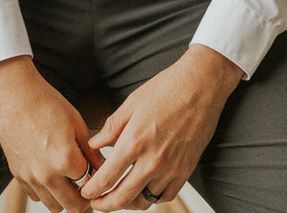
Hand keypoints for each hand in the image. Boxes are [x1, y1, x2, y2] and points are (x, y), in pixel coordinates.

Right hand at [0, 55, 102, 212]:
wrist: (15, 94)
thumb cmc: (46, 103)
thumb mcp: (77, 123)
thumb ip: (91, 151)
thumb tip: (103, 167)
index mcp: (65, 160)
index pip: (89, 187)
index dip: (96, 181)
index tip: (97, 176)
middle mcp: (47, 174)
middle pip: (73, 206)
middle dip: (83, 199)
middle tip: (86, 185)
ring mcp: (30, 177)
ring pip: (54, 206)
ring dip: (64, 198)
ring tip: (68, 179)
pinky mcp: (17, 174)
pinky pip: (35, 196)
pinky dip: (45, 192)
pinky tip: (50, 173)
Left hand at [80, 46, 241, 210]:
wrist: (201, 86)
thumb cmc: (166, 89)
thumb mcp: (132, 103)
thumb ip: (112, 127)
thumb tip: (94, 144)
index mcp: (135, 141)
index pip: (107, 178)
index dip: (92, 190)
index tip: (85, 192)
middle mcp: (152, 160)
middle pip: (123, 197)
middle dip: (105, 204)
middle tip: (96, 203)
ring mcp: (171, 168)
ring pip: (144, 201)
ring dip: (127, 203)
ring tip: (118, 196)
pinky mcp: (186, 170)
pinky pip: (165, 196)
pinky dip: (152, 198)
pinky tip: (144, 189)